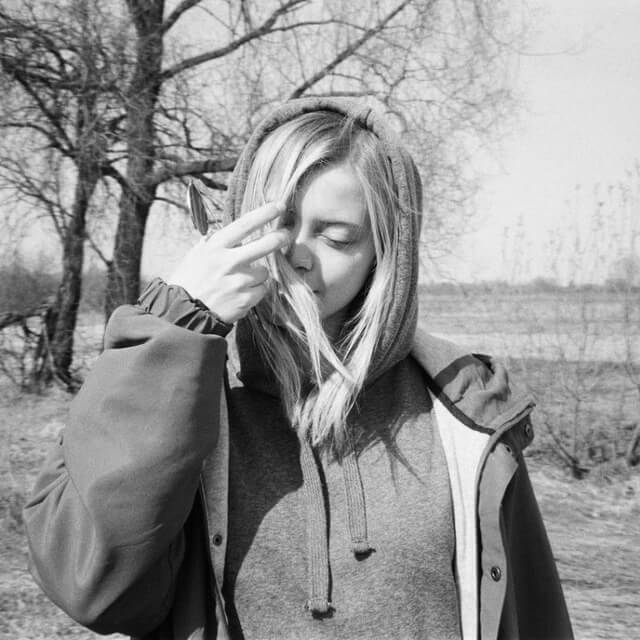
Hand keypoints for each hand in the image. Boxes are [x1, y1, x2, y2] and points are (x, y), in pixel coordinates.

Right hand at [168, 202, 288, 323]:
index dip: (265, 213)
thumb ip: (214, 242)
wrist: (183, 314)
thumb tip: (228, 231)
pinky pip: (261, 290)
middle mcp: (228, 262)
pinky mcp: (245, 300)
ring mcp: (238, 282)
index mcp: (215, 247)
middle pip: (265, 245)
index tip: (279, 205)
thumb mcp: (195, 255)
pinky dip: (255, 292)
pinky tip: (240, 295)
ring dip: (258, 275)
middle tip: (286, 234)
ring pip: (264, 272)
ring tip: (240, 282)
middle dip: (280, 237)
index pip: (245, 224)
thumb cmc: (189, 281)